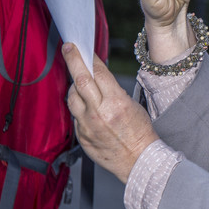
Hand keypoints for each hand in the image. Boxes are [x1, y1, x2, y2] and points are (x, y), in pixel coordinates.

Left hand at [63, 43, 158, 182]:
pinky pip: (75, 115)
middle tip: (68, 47)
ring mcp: (87, 125)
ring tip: (79, 83)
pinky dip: (79, 108)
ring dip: (74, 86)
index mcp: (115, 103)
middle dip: (72, 60)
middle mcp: (99, 113)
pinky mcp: (81, 136)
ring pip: (72, 97)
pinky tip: (87, 108)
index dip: (89, 58)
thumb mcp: (132, 106)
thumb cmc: (140, 133)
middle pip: (80, 79)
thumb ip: (113, 92)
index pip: (98, 73)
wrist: (138, 161)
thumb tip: (97, 78)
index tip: (83, 48)